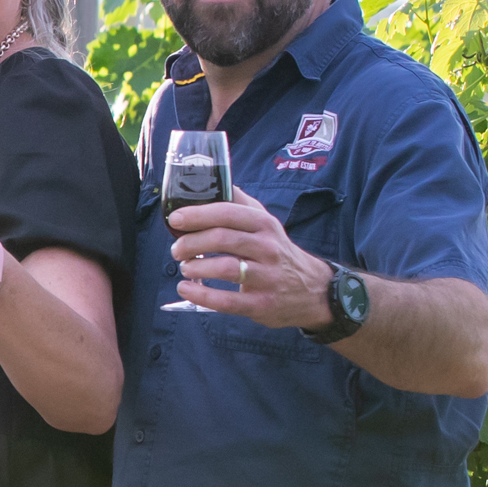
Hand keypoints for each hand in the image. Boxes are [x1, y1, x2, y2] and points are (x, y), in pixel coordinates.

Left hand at [166, 189, 331, 328]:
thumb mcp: (266, 222)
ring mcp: (266, 277)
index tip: (175, 219)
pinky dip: (201, 295)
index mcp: (264, 224)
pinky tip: (186, 289)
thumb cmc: (276, 251)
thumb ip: (240, 203)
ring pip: (224, 268)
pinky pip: (226, 300)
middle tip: (177, 249)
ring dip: (195, 267)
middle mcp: (267, 248)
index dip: (197, 215)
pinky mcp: (261, 304)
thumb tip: (213, 182)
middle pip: (222, 239)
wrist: (312, 289)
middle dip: (190, 243)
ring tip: (185, 267)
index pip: (227, 213)